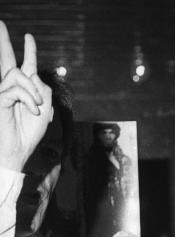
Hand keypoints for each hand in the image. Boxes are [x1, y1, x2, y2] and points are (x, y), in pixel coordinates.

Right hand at [0, 22, 51, 171]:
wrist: (18, 150)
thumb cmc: (30, 132)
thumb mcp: (45, 108)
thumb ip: (43, 89)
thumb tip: (32, 75)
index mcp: (23, 89)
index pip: (24, 66)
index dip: (28, 51)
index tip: (28, 36)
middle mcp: (11, 87)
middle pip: (7, 60)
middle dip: (3, 41)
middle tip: (0, 22)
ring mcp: (3, 92)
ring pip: (19, 75)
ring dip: (32, 90)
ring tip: (36, 107)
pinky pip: (16, 89)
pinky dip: (28, 99)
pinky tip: (32, 110)